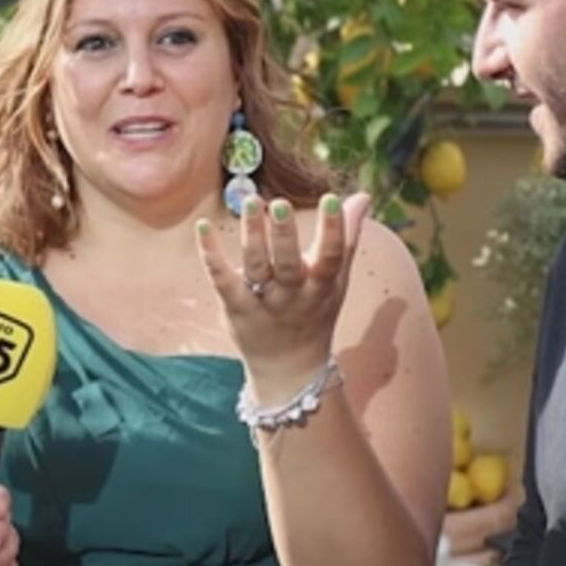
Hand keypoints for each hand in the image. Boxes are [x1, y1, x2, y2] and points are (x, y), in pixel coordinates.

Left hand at [193, 192, 368, 394]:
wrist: (290, 369)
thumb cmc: (316, 313)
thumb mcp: (338, 280)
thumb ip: (347, 237)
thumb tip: (363, 195)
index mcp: (322, 287)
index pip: (330, 257)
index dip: (333, 229)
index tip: (332, 199)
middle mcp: (293, 296)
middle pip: (289, 264)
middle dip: (285, 234)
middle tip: (279, 202)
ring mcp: (263, 303)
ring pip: (257, 268)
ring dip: (253, 235)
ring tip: (251, 202)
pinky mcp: (235, 307)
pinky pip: (222, 280)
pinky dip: (211, 254)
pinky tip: (203, 227)